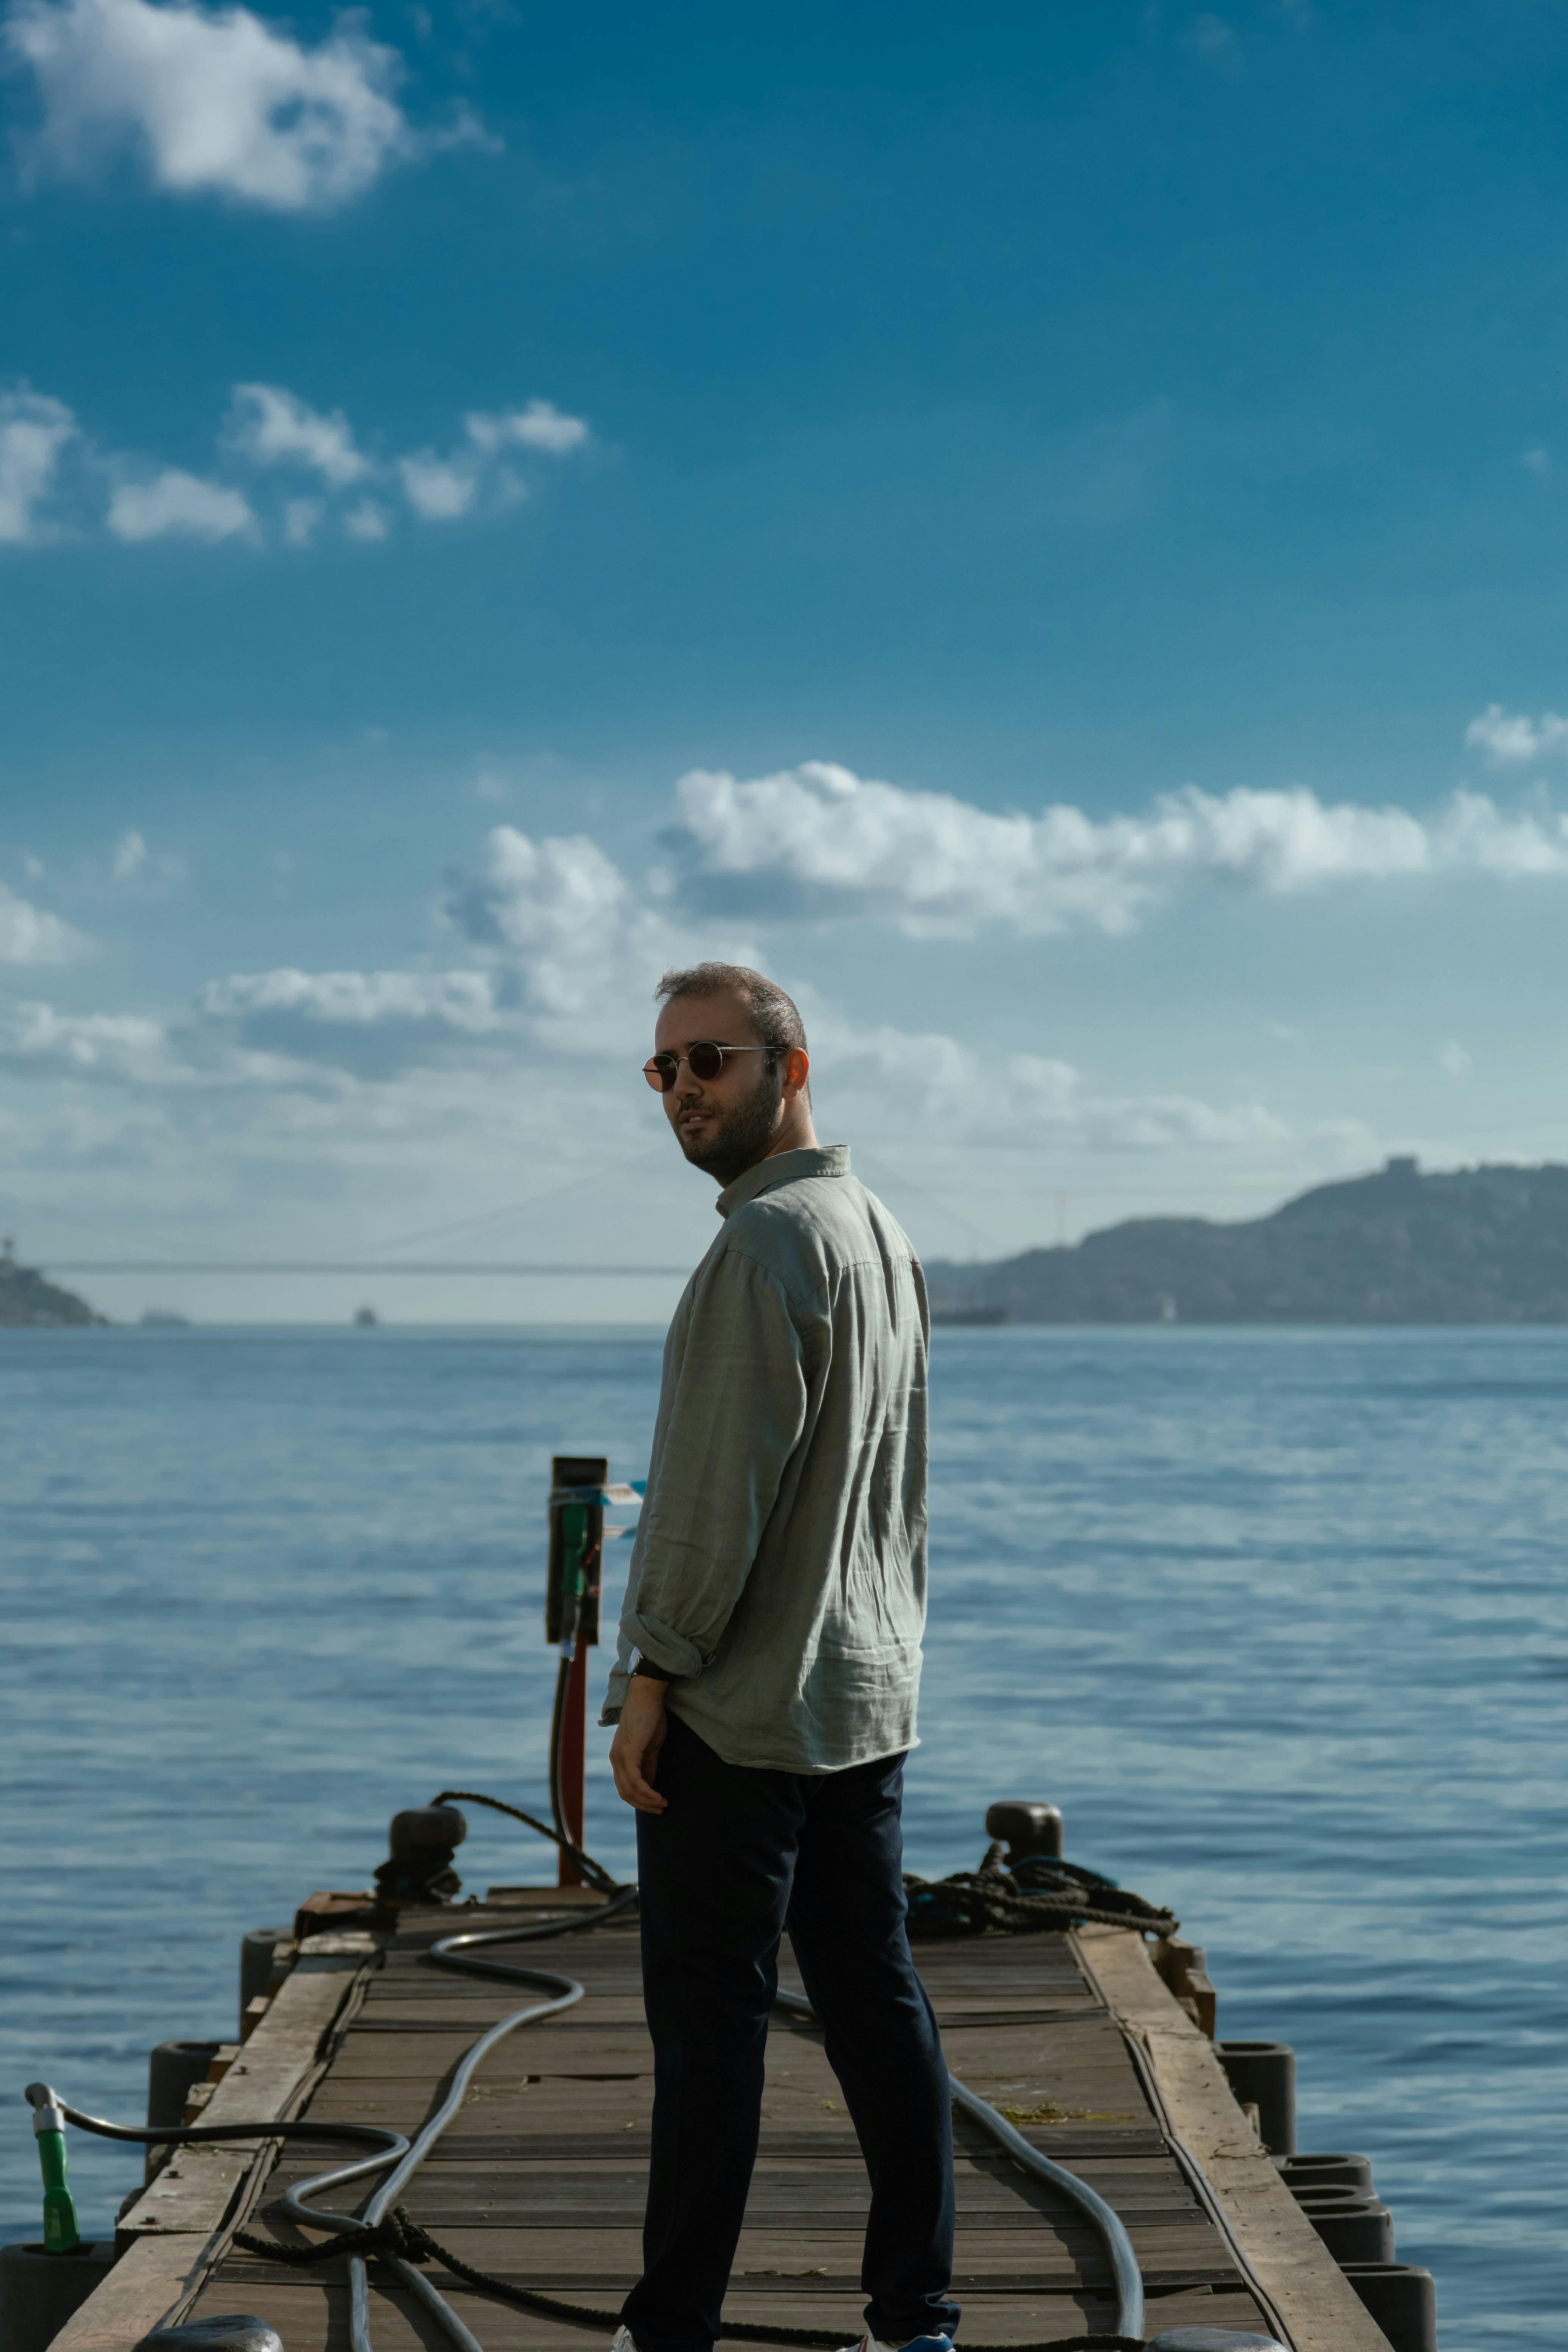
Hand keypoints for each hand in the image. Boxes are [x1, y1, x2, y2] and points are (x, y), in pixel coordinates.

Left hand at [610, 1675, 669, 1812]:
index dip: (640, 1799)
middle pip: (625, 1792)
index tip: (656, 1804)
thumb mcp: (651, 1746)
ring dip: (647, 1801)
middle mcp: (615, 1759)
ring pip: (629, 1790)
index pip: (625, 1786)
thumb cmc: (650, 1717)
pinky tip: (659, 1797)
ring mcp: (619, 1757)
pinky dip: (647, 1792)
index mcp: (619, 1757)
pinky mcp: (627, 1754)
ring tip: (663, 1805)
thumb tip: (651, 1784)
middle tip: (661, 1809)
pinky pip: (635, 1782)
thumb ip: (648, 1765)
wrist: (647, 1696)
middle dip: (643, 1804)